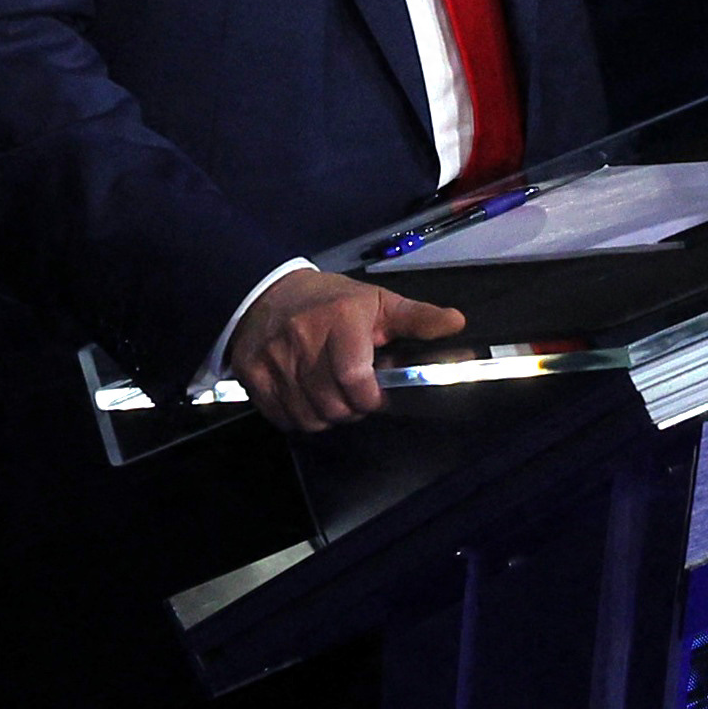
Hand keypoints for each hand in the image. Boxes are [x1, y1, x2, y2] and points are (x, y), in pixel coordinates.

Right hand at [226, 264, 467, 433]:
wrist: (266, 291)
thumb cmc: (331, 301)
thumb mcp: (378, 302)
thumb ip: (418, 318)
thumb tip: (456, 323)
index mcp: (341, 319)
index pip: (355, 378)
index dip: (371, 398)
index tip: (377, 396)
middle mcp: (302, 338)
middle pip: (333, 404)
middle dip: (352, 409)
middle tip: (355, 396)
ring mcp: (273, 358)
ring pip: (308, 416)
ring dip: (327, 416)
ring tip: (333, 396)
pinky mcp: (251, 373)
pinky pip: (281, 417)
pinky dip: (299, 417)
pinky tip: (308, 399)